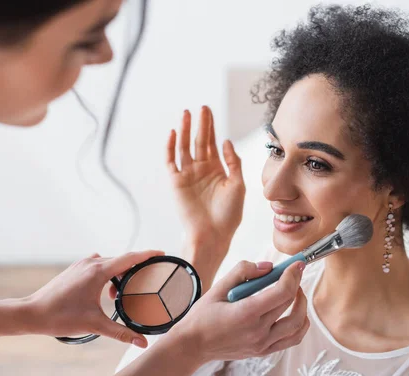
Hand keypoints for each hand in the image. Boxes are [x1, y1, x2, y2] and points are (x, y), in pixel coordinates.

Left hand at [27, 250, 163, 347]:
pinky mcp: (75, 269)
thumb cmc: (60, 317)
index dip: (148, 255)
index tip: (163, 255)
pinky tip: (106, 290)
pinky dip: (108, 273)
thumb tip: (142, 342)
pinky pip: (99, 265)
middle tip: (148, 279)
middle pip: (122, 260)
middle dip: (135, 269)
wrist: (31, 313)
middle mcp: (91, 263)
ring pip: (110, 263)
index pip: (130, 258)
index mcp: (98, 271)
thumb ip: (121, 332)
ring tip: (122, 293)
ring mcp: (81, 264)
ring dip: (120, 274)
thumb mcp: (94, 325)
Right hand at [164, 259, 309, 361]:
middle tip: (294, 272)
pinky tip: (296, 312)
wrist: (192, 345)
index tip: (297, 263)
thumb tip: (268, 267)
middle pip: (290, 303)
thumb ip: (243, 271)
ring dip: (302, 304)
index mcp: (246, 313)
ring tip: (296, 291)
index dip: (293, 274)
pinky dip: (300, 325)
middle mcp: (258, 331)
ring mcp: (262, 344)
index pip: (282, 292)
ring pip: (297, 324)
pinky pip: (292, 339)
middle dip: (296, 282)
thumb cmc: (203, 315)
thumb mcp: (218, 287)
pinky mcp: (263, 351)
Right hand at [166, 106, 244, 245]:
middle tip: (201, 107)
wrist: (213, 234)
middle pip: (199, 141)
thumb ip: (233, 162)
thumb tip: (226, 141)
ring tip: (186, 114)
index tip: (208, 111)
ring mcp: (188, 175)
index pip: (212, 143)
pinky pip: (171, 161)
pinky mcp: (176, 182)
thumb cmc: (229, 214)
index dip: (210, 127)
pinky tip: (174, 133)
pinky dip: (170, 147)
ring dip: (185, 130)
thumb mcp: (238, 185)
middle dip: (200, 124)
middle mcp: (201, 169)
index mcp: (216, 169)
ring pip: (184, 147)